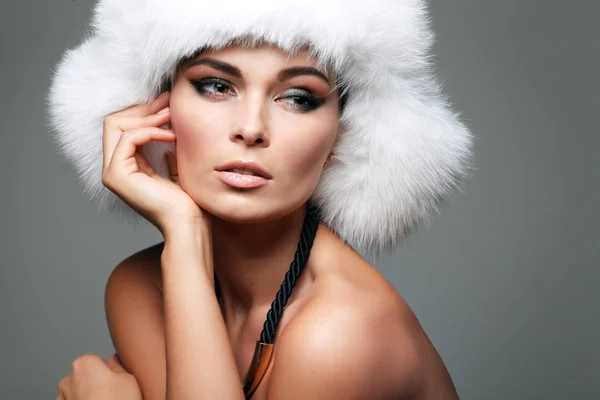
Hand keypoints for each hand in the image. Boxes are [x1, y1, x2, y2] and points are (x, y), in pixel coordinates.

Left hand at [57, 353, 141, 399]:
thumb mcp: (129, 379)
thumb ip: (118, 365)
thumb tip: (114, 361)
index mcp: (85, 363)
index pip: (99, 361)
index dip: (111, 373)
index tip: (118, 382)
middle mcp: (69, 378)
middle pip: (86, 377)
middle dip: (97, 384)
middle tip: (114, 395)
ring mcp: (62, 398)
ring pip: (79, 393)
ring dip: (88, 398)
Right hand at [101, 91, 206, 233]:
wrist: (189, 224)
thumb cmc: (188, 201)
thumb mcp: (176, 167)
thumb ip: (168, 150)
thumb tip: (169, 129)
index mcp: (126, 166)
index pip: (122, 125)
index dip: (143, 110)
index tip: (167, 102)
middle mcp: (113, 168)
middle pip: (114, 121)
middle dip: (143, 108)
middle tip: (168, 102)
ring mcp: (112, 172)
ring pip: (116, 125)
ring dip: (147, 117)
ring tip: (171, 117)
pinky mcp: (117, 175)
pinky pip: (129, 138)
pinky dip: (151, 131)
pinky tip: (171, 135)